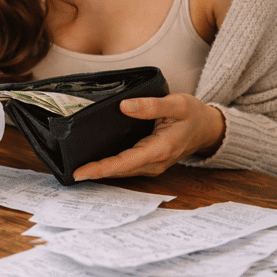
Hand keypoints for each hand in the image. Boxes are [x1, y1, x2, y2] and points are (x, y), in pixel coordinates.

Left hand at [72, 93, 224, 180]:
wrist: (207, 128)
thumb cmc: (193, 114)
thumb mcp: (177, 104)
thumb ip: (152, 105)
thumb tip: (125, 106)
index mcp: (160, 149)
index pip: (125, 162)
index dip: (101, 168)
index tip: (81, 171)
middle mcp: (154, 162)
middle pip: (119, 171)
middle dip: (94, 173)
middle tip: (69, 172)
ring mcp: (152, 165)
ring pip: (122, 172)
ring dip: (100, 172)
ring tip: (76, 169)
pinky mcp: (149, 162)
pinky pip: (126, 167)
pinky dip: (110, 168)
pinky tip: (94, 164)